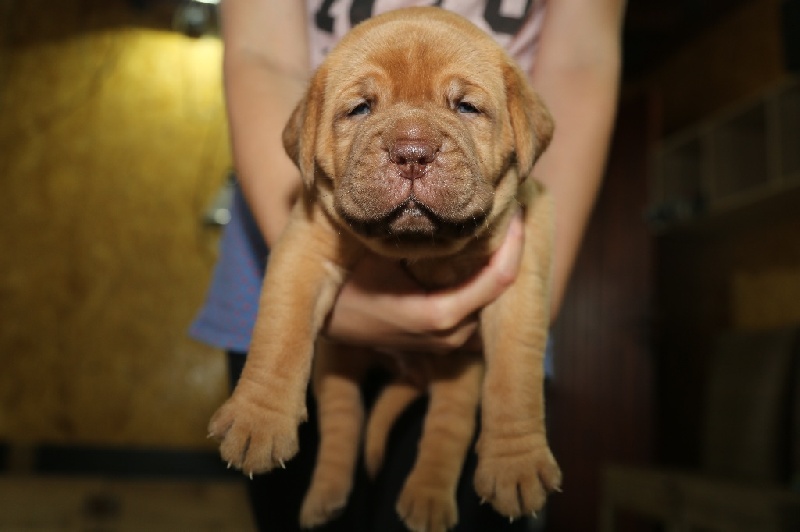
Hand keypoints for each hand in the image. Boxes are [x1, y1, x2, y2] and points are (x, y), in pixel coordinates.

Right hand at [323, 212, 523, 352]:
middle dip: (507, 249)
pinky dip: (480, 280)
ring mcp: (448, 342)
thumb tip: (447, 199)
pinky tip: (478, 252)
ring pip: (487, 299)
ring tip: (497, 226)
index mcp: (440, 315)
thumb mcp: (379, 255)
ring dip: (494, 264)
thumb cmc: (346, 286)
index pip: (499, 278)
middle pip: (498, 288)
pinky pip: (473, 307)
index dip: (514, 242)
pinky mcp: (442, 339)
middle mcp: (452, 334)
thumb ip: (417, 237)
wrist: (321, 321)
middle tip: (510, 209)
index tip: (517, 210)